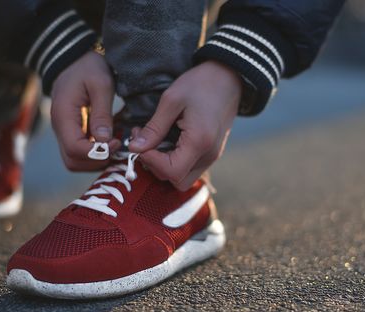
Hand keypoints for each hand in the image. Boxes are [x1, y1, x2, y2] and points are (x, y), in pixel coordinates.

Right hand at [51, 51, 120, 170]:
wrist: (74, 58)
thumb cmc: (88, 67)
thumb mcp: (101, 84)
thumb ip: (102, 113)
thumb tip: (105, 141)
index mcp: (64, 116)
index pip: (75, 149)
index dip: (97, 152)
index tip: (116, 142)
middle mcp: (60, 128)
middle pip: (73, 161)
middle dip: (97, 161)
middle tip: (117, 147)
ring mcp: (64, 131)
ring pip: (75, 161)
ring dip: (96, 160)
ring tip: (115, 145)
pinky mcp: (72, 131)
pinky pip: (79, 152)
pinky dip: (95, 153)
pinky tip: (110, 141)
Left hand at [128, 60, 241, 189]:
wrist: (229, 76)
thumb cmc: (200, 84)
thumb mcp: (172, 100)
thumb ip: (154, 128)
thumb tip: (134, 148)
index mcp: (199, 142)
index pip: (171, 171)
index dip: (150, 161)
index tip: (139, 142)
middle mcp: (209, 155)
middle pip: (177, 181)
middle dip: (155, 166)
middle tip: (144, 143)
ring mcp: (212, 156)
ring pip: (183, 178)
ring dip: (164, 166)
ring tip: (154, 141)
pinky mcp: (211, 152)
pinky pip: (190, 168)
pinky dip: (175, 161)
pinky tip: (167, 141)